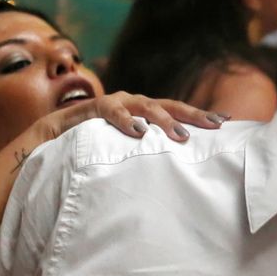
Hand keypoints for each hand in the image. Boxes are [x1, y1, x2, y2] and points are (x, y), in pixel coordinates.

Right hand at [35, 92, 225, 144]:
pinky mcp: (91, 109)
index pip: (177, 112)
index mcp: (144, 114)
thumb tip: (182, 171)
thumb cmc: (94, 150)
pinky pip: (110, 111)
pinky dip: (125, 120)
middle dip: (193, 115)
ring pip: (145, 107)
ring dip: (163, 120)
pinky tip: (138, 131)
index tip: (226, 122)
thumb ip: (151, 154)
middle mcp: (133, 105)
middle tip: (214, 125)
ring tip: (180, 135)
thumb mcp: (129, 154)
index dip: (200, 116)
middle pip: (169, 106)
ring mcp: (114, 104)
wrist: (50, 142)